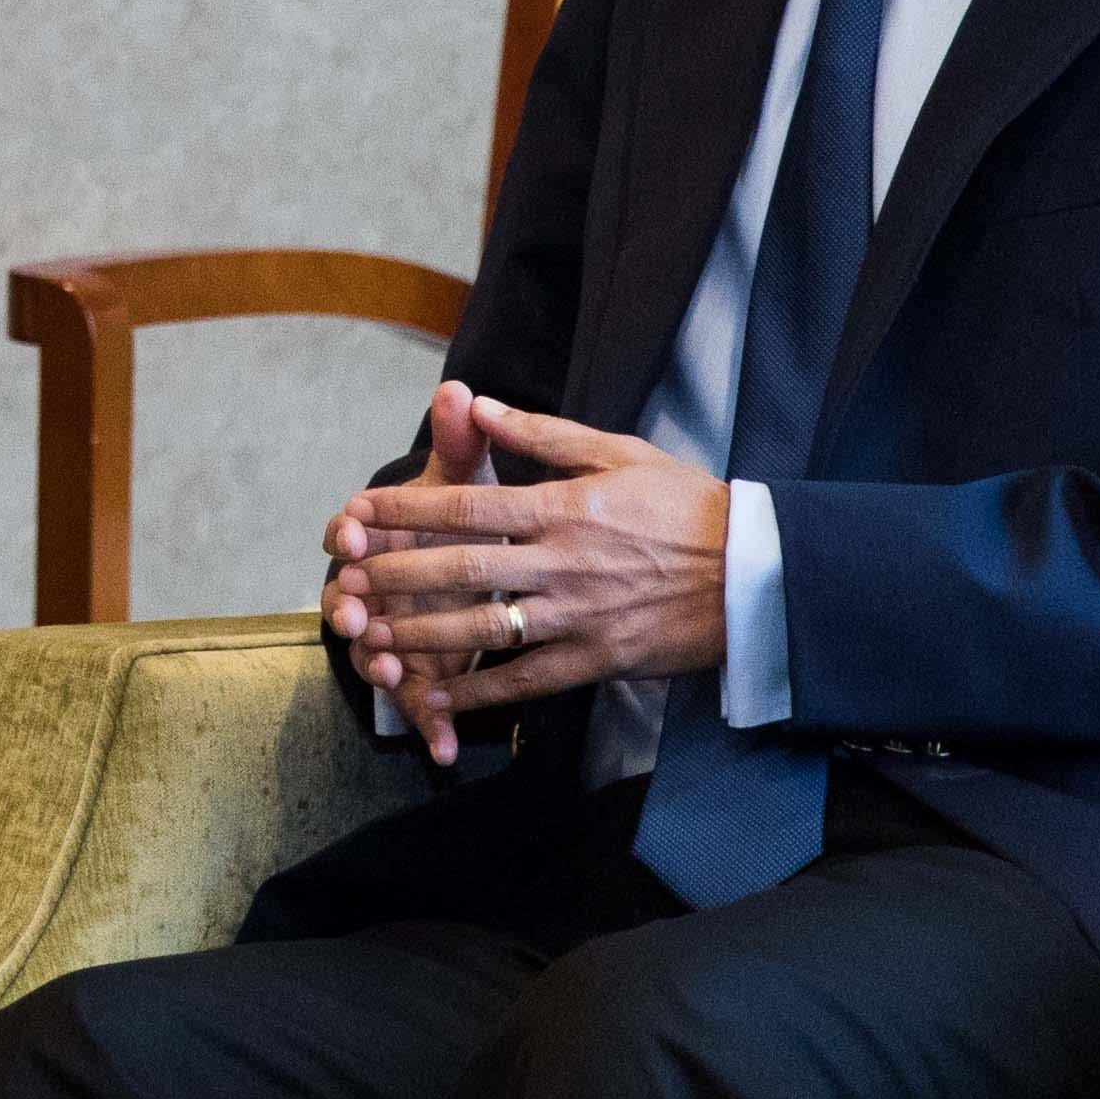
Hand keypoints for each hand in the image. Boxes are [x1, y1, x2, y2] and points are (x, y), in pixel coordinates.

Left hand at [322, 384, 730, 767]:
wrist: (754, 573)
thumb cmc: (685, 504)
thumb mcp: (617, 452)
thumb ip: (541, 433)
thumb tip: (476, 402)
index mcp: (564, 507)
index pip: (467, 505)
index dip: (406, 510)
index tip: (359, 513)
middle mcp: (563, 563)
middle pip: (462, 569)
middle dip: (397, 574)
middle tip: (345, 578)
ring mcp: (580, 616)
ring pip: (485, 628)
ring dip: (423, 634)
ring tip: (372, 637)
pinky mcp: (599, 660)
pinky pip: (528, 680)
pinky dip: (481, 692)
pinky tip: (440, 697)